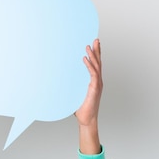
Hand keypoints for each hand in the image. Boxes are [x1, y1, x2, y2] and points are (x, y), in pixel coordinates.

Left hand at [75, 39, 102, 153]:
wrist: (86, 119)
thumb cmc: (81, 108)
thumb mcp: (75, 94)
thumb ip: (71, 87)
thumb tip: (60, 82)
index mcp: (94, 81)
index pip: (96, 65)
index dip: (96, 54)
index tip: (95, 44)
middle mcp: (98, 81)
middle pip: (99, 62)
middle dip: (97, 50)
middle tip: (96, 39)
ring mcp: (97, 84)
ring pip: (96, 66)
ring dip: (93, 55)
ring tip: (89, 46)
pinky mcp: (95, 89)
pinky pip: (93, 75)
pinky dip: (89, 66)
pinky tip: (85, 59)